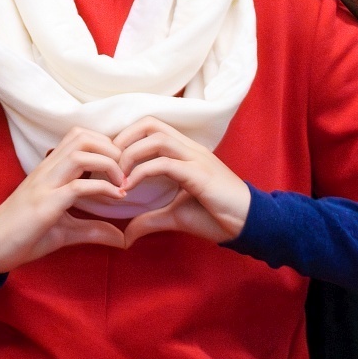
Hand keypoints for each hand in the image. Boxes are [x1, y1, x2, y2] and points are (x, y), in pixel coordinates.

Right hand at [0, 127, 132, 273]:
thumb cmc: (23, 236)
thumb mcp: (65, 230)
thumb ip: (92, 229)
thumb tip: (123, 239)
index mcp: (49, 170)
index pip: (79, 137)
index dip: (106, 145)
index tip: (122, 168)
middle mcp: (46, 171)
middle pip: (82, 136)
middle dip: (112, 148)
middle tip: (126, 172)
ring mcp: (44, 185)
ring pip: (81, 154)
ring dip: (110, 164)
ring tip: (122, 183)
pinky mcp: (44, 204)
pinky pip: (78, 186)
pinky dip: (103, 188)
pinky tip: (116, 198)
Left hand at [112, 117, 249, 246]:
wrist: (249, 225)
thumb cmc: (216, 216)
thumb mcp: (174, 216)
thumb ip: (149, 220)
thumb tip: (126, 236)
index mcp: (184, 152)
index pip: (150, 127)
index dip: (125, 139)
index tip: (109, 163)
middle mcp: (190, 149)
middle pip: (150, 123)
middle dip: (122, 140)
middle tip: (108, 165)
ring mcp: (196, 159)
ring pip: (156, 138)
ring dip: (129, 155)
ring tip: (117, 178)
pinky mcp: (200, 174)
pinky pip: (165, 163)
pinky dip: (141, 173)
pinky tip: (128, 189)